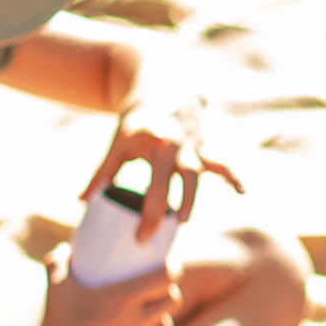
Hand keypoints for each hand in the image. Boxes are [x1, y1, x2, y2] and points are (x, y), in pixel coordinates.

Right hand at [26, 254, 176, 325]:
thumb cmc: (54, 323)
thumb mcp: (55, 286)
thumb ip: (57, 261)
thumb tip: (64, 246)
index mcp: (125, 297)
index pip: (166, 277)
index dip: (174, 268)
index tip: (170, 264)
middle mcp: (138, 320)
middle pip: (174, 301)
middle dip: (171, 292)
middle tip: (162, 288)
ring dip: (162, 318)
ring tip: (153, 313)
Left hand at [87, 105, 239, 241]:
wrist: (167, 90)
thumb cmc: (138, 124)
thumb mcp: (119, 143)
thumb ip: (103, 172)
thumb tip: (83, 202)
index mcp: (149, 133)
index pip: (147, 146)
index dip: (150, 148)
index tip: (155, 149)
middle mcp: (173, 140)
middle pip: (167, 176)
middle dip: (156, 206)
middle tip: (144, 235)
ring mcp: (191, 146)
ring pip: (194, 174)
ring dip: (188, 198)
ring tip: (182, 222)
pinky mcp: (204, 150)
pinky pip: (221, 165)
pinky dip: (232, 177)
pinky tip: (242, 191)